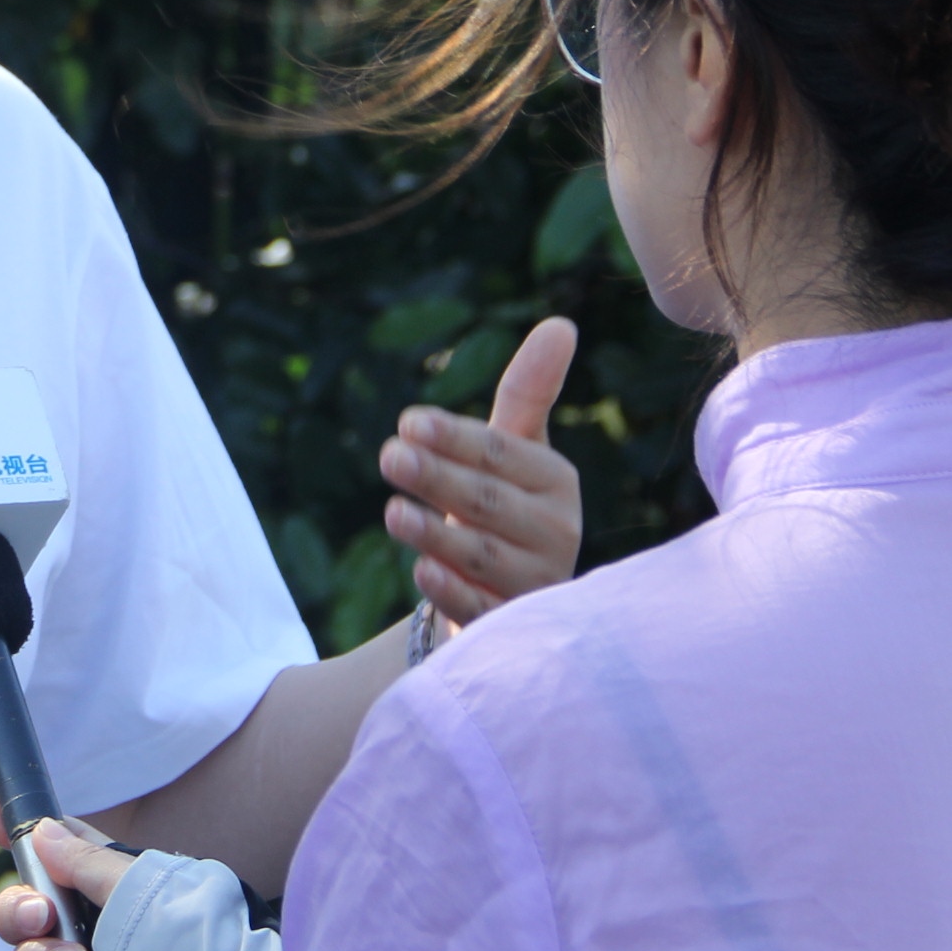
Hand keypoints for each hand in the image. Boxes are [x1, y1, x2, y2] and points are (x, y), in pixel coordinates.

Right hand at [0, 799, 136, 950]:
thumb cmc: (191, 945)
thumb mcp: (141, 887)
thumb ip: (84, 862)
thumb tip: (41, 832)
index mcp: (107, 885)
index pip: (51, 851)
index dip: (14, 832)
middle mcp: (91, 928)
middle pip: (21, 908)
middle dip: (17, 909)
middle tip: (41, 917)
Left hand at [381, 316, 582, 626]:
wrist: (502, 593)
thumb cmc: (502, 505)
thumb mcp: (512, 451)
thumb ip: (528, 392)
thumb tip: (561, 324)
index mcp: (555, 481)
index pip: (501, 454)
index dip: (455, 437)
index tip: (408, 422)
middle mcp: (556, 532)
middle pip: (490, 502)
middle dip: (439, 478)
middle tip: (389, 455)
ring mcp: (537, 583)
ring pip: (483, 556)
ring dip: (437, 532)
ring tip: (393, 512)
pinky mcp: (514, 626)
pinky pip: (483, 611)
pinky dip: (454, 591)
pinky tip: (422, 571)